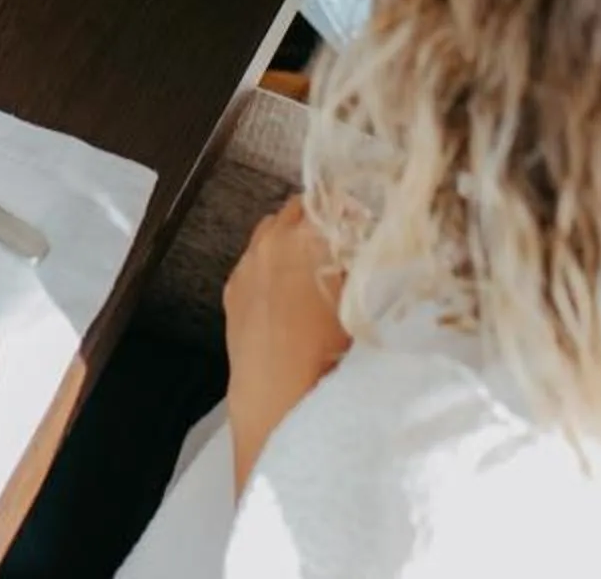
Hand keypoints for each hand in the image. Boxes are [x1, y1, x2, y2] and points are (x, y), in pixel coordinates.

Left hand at [222, 196, 352, 481]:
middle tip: (347, 243)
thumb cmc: (329, 357)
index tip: (368, 224)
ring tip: (319, 267)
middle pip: (302, 208)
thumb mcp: (362, 303)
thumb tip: (368, 245)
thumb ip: (363, 264)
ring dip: (295, 238)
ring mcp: (248, 263)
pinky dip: (272, 262)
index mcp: (309, 237)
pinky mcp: (232, 287)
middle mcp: (273, 241)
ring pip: (274, 229)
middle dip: (324, 220)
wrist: (278, 399)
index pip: (335, 201)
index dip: (355, 211)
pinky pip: (255, 258)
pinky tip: (290, 290)